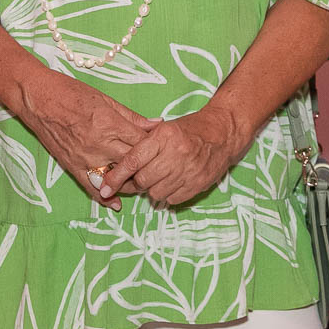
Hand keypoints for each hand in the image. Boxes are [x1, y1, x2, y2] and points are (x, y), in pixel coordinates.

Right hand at [17, 72, 156, 211]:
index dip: (154, 147)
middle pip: (132, 162)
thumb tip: (157, 124)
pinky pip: (91, 186)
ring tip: (142, 184)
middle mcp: (99, 144)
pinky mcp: (72, 166)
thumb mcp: (105, 99)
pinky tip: (115, 203)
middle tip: (157, 169)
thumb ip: (132, 116)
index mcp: (110, 124)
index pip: (141, 142)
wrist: (38, 99)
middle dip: (146, 166)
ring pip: (115, 178)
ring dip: (129, 183)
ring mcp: (85, 158)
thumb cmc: (71, 93)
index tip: (163, 149)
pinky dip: (104, 196)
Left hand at [99, 104, 252, 207]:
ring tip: (161, 177)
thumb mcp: (164, 129)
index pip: (133, 161)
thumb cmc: (189, 130)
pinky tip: (173, 182)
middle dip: (137, 182)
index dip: (117, 176)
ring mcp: (188, 171)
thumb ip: (143, 146)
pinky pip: (172, 199)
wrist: (223, 133)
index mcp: (164, 137)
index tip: (105, 188)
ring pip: (156, 193)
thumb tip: (119, 170)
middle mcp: (175, 154)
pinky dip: (168, 194)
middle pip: (143, 180)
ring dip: (153, 189)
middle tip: (141, 176)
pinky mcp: (198, 184)